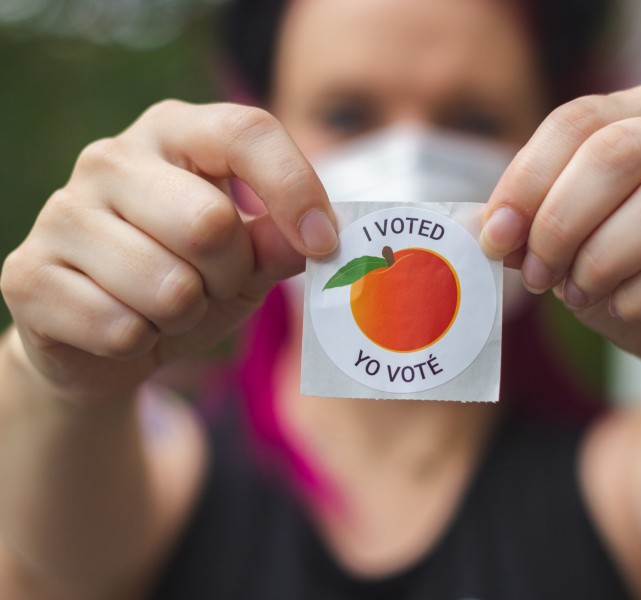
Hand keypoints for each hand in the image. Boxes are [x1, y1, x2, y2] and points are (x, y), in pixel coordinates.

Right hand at [0, 101, 336, 402]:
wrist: (104, 334)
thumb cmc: (189, 278)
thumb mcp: (247, 259)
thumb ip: (280, 243)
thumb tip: (320, 237)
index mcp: (174, 133)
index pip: (246, 132)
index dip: (295, 189)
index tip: (324, 242)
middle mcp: (110, 158)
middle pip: (210, 223)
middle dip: (228, 276)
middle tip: (212, 284)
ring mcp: (61, 213)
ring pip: (168, 287)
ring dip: (185, 316)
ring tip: (165, 305)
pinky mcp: (27, 274)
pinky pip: (120, 329)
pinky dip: (140, 342)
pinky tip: (124, 325)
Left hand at [480, 85, 640, 402]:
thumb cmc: (623, 277)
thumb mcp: (564, 247)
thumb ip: (530, 228)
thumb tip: (492, 229)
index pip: (577, 120)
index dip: (527, 179)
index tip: (495, 235)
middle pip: (618, 152)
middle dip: (560, 220)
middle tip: (536, 273)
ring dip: (601, 259)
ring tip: (579, 292)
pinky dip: (640, 293)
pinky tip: (623, 308)